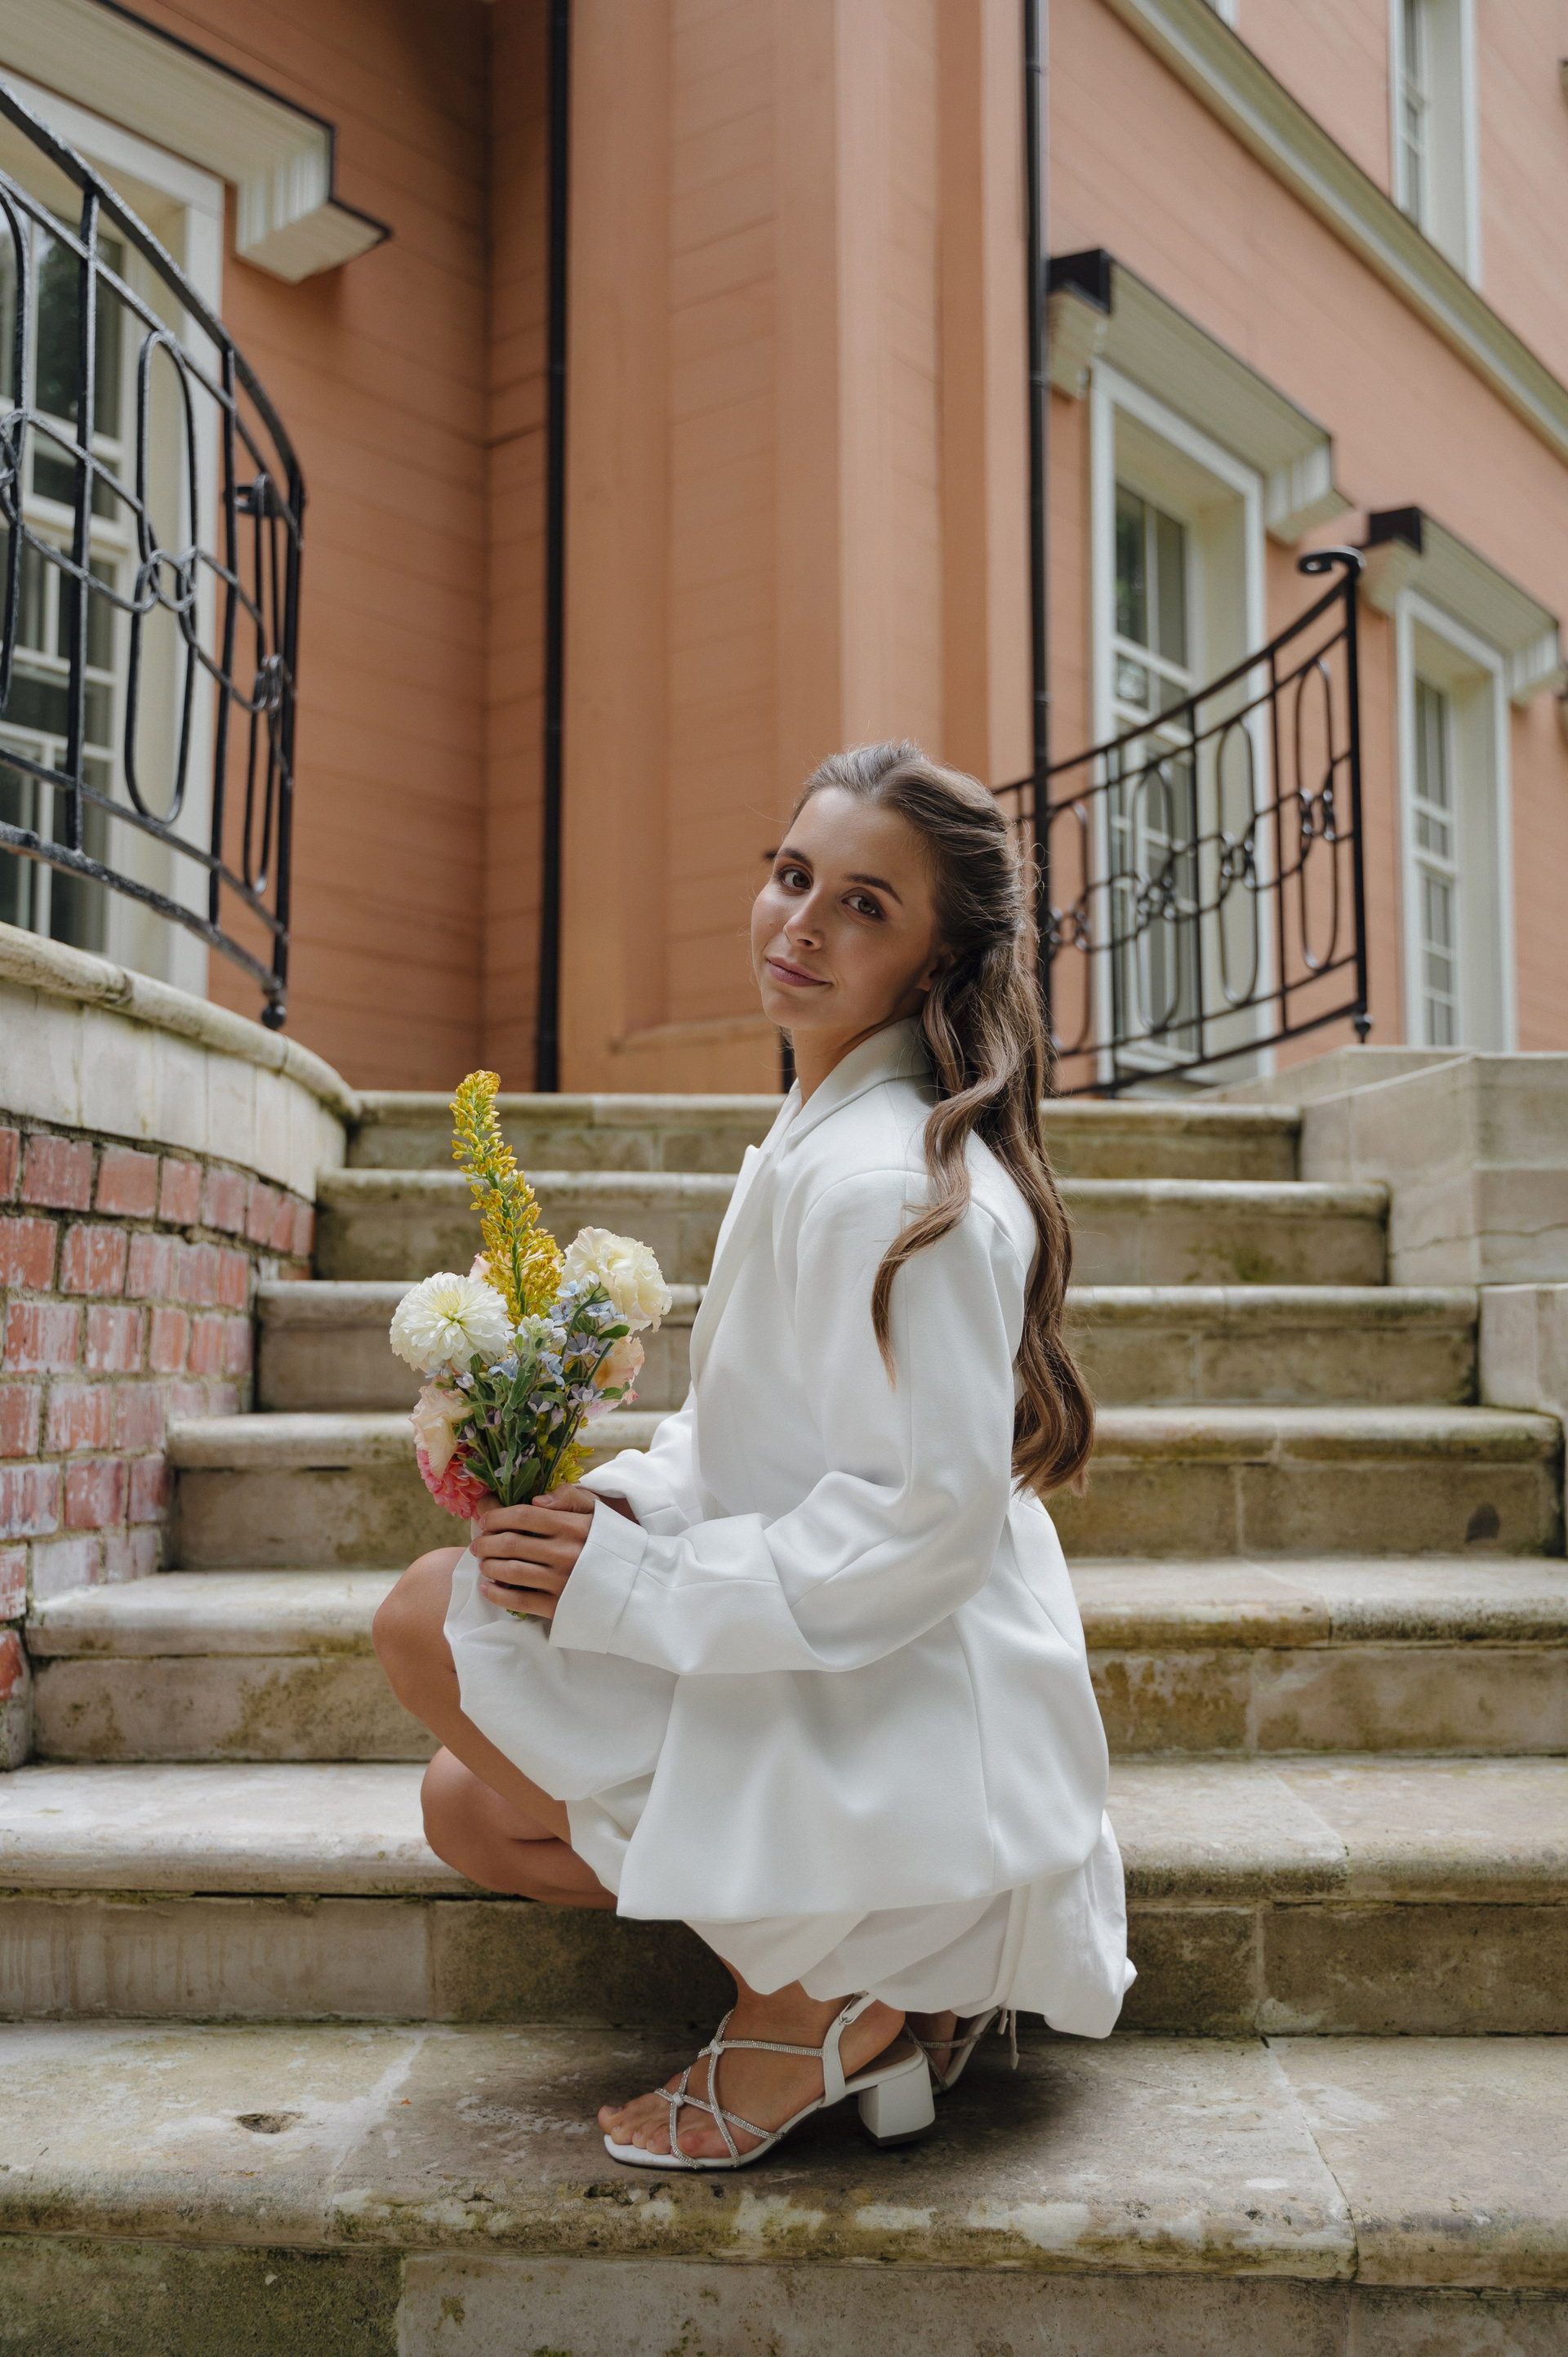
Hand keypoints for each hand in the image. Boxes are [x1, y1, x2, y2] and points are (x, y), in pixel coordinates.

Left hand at [471, 1486, 637, 1620]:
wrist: (639, 1586)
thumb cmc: (615, 1544)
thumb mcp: (600, 1512)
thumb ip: (570, 1497)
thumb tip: (537, 1499)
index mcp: (571, 1525)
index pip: (522, 1515)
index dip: (496, 1516)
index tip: (484, 1519)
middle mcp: (563, 1551)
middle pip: (510, 1542)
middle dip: (486, 1542)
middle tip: (477, 1544)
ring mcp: (560, 1580)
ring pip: (510, 1571)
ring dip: (488, 1566)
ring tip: (483, 1564)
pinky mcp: (557, 1606)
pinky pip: (519, 1600)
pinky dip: (497, 1594)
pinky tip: (488, 1588)